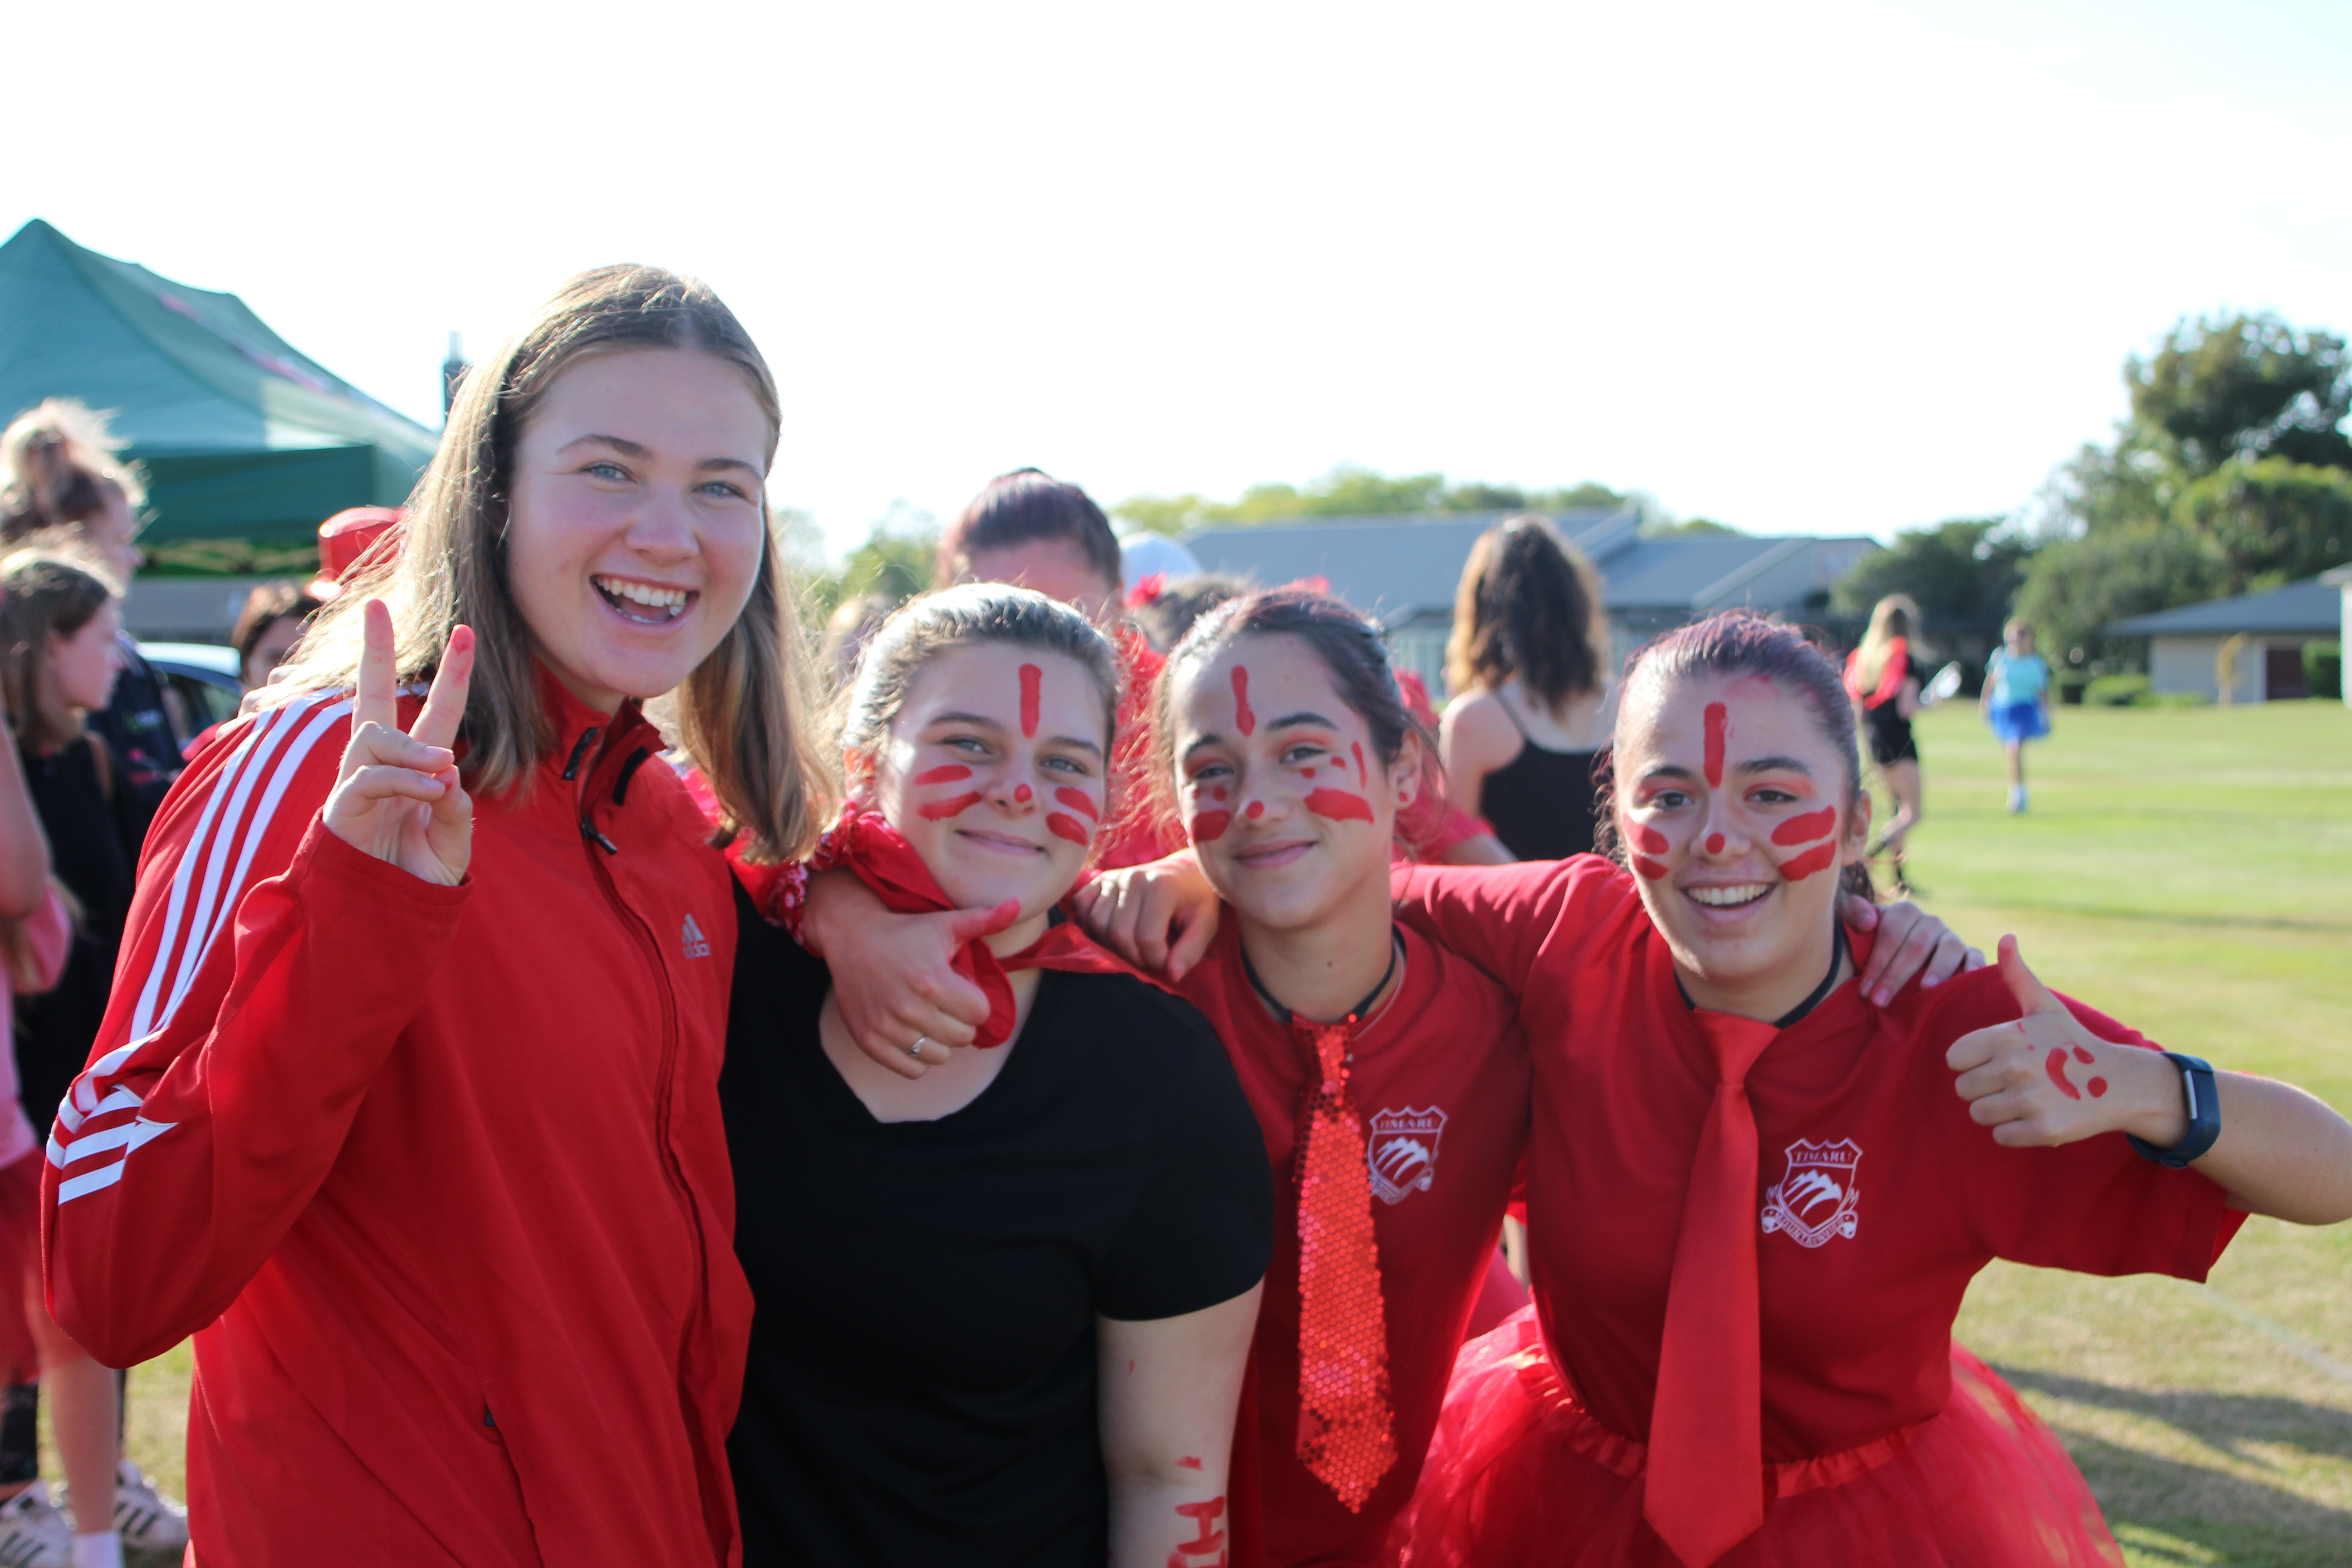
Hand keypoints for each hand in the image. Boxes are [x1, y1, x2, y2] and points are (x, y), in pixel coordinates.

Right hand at [323, 601, 473, 885]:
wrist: (386, 919)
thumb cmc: (416, 878)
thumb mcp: (452, 842)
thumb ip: (455, 809)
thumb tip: (447, 773)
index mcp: (414, 768)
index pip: (433, 712)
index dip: (451, 675)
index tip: (466, 632)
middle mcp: (379, 766)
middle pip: (370, 697)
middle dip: (373, 651)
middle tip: (375, 606)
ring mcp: (355, 784)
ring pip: (374, 738)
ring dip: (412, 748)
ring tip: (440, 768)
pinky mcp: (340, 809)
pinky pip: (369, 777)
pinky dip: (404, 780)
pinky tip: (430, 791)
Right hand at [803, 870, 1010, 1078]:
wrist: (851, 937)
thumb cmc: (905, 931)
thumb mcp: (945, 923)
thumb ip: (984, 919)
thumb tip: (1016, 904)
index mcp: (932, 980)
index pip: (980, 1013)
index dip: (975, 1000)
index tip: (960, 987)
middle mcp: (909, 1007)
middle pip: (963, 1037)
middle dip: (960, 1020)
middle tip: (944, 1002)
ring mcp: (887, 1027)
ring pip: (940, 1057)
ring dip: (940, 1040)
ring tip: (928, 1017)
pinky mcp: (869, 1041)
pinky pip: (912, 1070)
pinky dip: (917, 1057)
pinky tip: (912, 1032)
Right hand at [1069, 854, 1218, 979]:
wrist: (1186, 871)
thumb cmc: (1197, 901)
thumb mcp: (1206, 925)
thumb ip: (1191, 951)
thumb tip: (1173, 975)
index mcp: (1162, 887)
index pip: (1147, 938)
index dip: (1157, 959)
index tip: (1169, 960)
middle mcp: (1134, 878)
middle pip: (1119, 934)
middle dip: (1135, 956)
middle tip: (1151, 955)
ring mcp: (1115, 877)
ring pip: (1097, 924)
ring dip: (1112, 945)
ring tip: (1134, 945)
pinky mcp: (1102, 879)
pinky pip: (1081, 905)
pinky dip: (1089, 923)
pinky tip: (1110, 930)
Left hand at [1843, 894, 1982, 1005]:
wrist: (1898, 949)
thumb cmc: (1872, 940)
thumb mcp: (1858, 922)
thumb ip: (1854, 913)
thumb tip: (1868, 923)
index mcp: (1904, 912)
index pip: (1891, 934)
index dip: (1877, 962)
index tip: (1865, 991)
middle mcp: (1931, 922)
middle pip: (1916, 946)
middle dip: (1896, 975)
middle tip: (1880, 1001)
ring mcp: (1951, 936)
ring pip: (1949, 949)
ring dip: (1937, 969)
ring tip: (1925, 988)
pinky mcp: (1968, 951)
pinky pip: (1975, 955)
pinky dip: (1975, 966)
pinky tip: (1967, 980)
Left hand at [1947, 936, 2183, 1148]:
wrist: (2118, 1083)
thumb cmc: (2071, 1043)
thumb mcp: (2043, 1007)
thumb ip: (2017, 975)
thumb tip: (2006, 937)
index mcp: (2006, 1037)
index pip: (1955, 1059)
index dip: (1973, 1062)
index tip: (1999, 1060)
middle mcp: (2014, 1068)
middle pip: (1964, 1090)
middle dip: (1985, 1088)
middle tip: (2016, 1081)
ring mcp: (2029, 1100)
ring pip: (1979, 1115)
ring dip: (1999, 1110)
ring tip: (2027, 1098)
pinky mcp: (2043, 1130)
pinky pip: (2000, 1136)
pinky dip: (2015, 1131)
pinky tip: (2038, 1115)